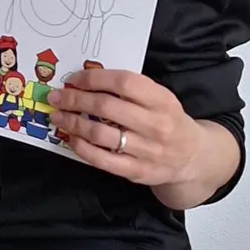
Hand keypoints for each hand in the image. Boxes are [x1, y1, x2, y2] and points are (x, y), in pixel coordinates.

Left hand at [48, 69, 204, 187]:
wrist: (193, 156)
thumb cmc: (167, 120)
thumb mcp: (159, 99)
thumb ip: (129, 90)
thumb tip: (84, 81)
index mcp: (162, 100)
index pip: (124, 82)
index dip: (94, 78)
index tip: (74, 79)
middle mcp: (157, 125)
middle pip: (106, 107)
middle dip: (74, 100)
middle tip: (56, 97)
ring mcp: (148, 150)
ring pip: (100, 133)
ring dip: (72, 123)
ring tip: (58, 116)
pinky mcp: (138, 171)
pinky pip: (102, 160)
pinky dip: (82, 147)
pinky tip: (72, 138)